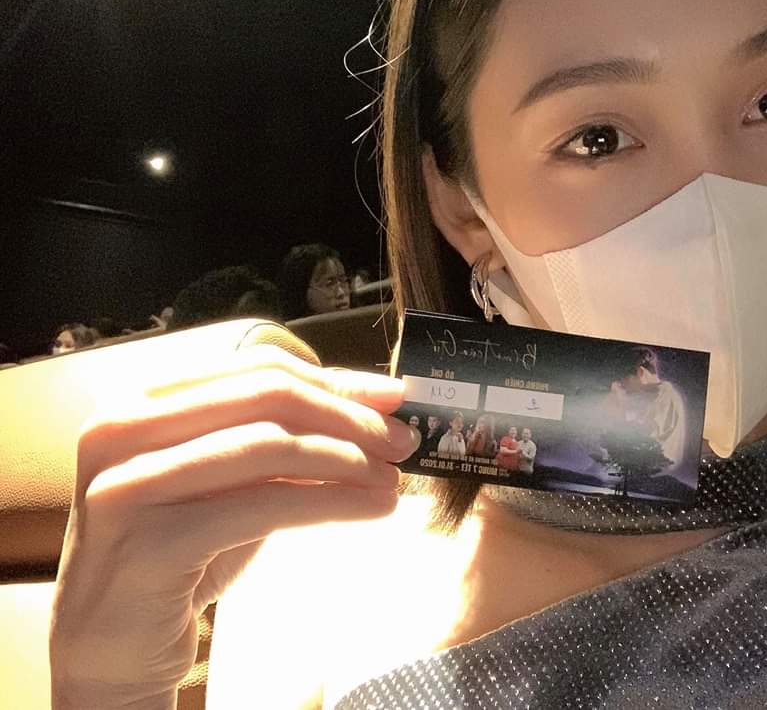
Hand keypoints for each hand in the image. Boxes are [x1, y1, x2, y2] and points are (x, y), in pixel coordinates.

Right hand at [49, 345, 416, 708]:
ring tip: (393, 480)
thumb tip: (375, 402)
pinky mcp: (148, 541)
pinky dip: (333, 500)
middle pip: (267, 397)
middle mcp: (120, 428)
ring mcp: (127, 483)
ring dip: (349, 458)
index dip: (334, 378)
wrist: (112, 649)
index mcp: (141, 401)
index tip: (392, 398)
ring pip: (270, 445)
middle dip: (349, 415)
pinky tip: (373, 509)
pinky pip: (264, 504)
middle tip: (403, 440)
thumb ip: (282, 438)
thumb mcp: (230, 483)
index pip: (258, 369)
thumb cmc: (178, 555)